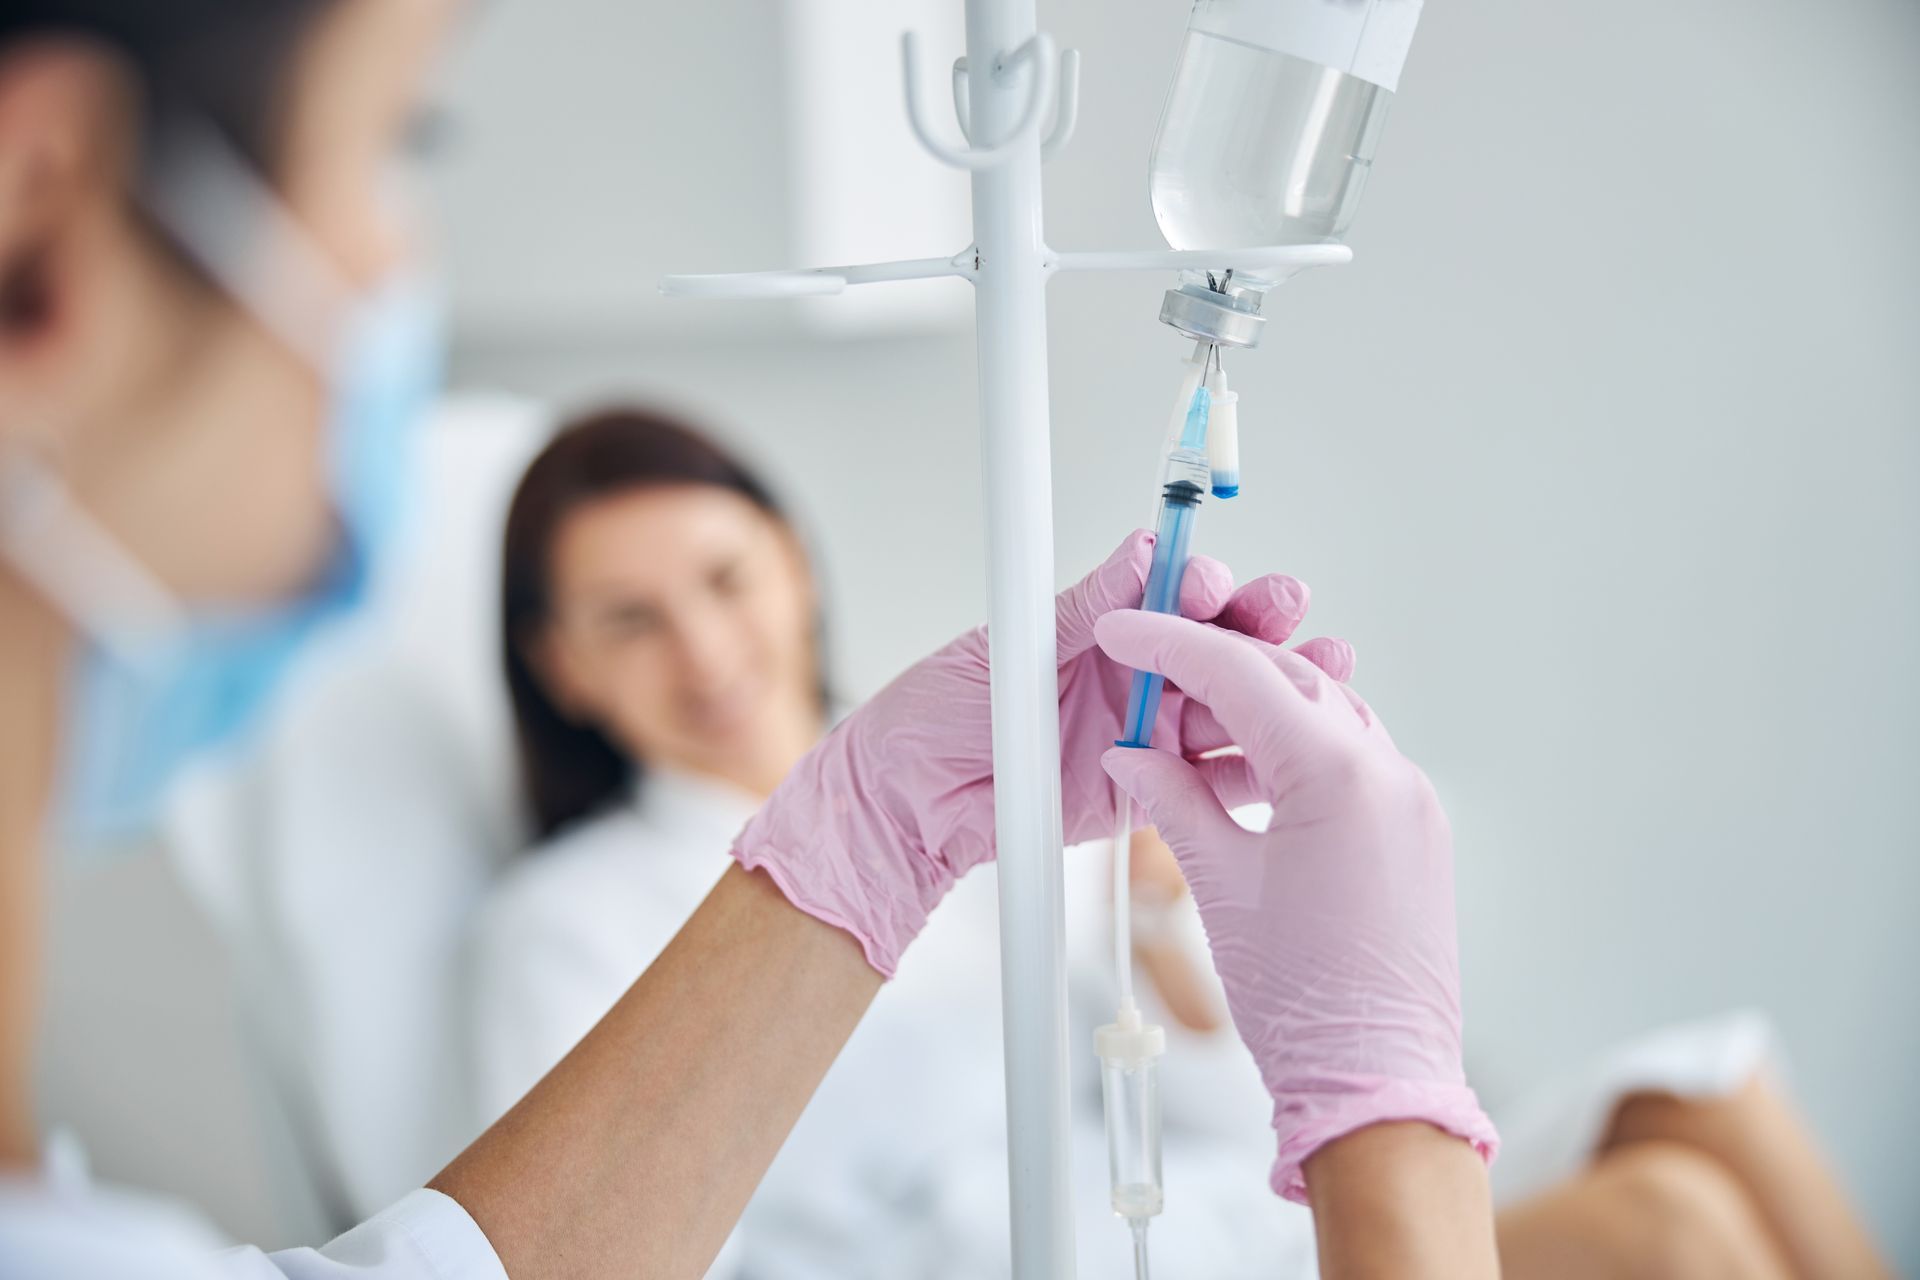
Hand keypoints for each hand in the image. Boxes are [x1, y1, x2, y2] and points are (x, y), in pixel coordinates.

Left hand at [731, 530, 1348, 976]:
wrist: (903, 805)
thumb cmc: (932, 715)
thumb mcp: (1007, 649)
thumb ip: (1083, 609)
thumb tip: (1141, 551)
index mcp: (1098, 629)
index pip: (1169, 594)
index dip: (1197, 584)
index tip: (1207, 581)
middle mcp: (1131, 677)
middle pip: (1216, 644)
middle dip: (1258, 622)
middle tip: (1286, 605)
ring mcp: (1144, 735)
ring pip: (1229, 706)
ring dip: (1279, 686)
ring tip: (1326, 666)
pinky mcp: (1147, 795)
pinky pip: (1211, 780)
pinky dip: (1255, 763)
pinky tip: (1295, 746)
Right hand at [1096, 608, 1497, 1202]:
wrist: (1377, 1082)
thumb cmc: (1304, 1001)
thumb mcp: (1220, 885)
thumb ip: (1174, 802)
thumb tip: (1135, 756)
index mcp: (1340, 775)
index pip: (1241, 674)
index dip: (1170, 644)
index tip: (1124, 631)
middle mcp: (1389, 774)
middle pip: (1289, 681)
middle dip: (1212, 667)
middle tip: (1146, 673)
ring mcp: (1411, 803)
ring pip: (1324, 715)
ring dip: (1255, 707)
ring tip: (1183, 731)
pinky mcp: (1416, 833)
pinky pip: (1349, 760)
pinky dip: (1291, 749)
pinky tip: (1238, 774)